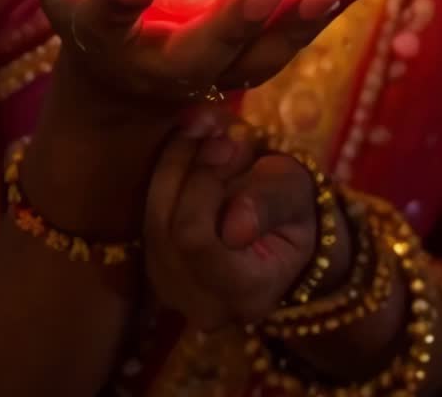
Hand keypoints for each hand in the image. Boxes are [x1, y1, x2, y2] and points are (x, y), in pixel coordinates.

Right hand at [35, 0, 384, 110]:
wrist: (127, 83)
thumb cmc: (93, 3)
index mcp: (105, 36)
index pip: (104, 22)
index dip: (117, 5)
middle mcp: (162, 64)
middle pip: (201, 54)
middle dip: (235, 25)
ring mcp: (217, 70)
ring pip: (264, 54)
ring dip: (304, 21)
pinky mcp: (257, 61)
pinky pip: (298, 37)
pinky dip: (334, 6)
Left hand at [145, 121, 349, 329]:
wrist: (285, 233)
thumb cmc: (295, 211)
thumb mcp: (297, 195)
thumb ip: (269, 204)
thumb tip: (235, 228)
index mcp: (247, 293)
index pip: (196, 239)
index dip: (203, 182)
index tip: (231, 143)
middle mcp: (204, 306)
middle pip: (165, 228)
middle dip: (187, 168)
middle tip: (219, 135)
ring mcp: (174, 293)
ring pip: (150, 220)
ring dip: (173, 167)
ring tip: (205, 139)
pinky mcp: (156, 273)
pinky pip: (145, 219)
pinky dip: (165, 179)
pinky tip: (189, 154)